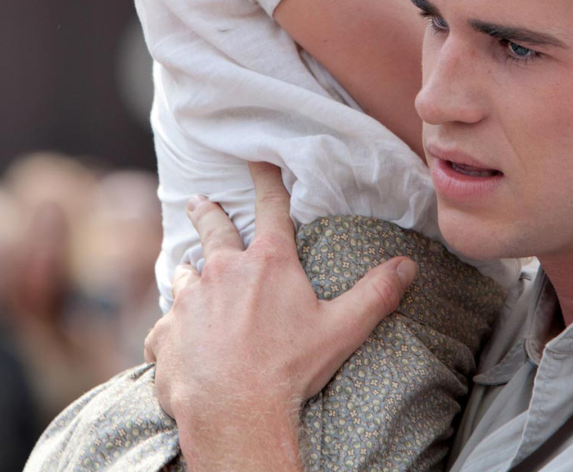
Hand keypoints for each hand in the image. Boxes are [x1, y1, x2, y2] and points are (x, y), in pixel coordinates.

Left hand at [144, 162, 418, 469]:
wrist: (236, 412)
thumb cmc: (289, 370)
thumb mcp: (341, 330)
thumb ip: (375, 294)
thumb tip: (407, 265)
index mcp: (267, 264)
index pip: (271, 208)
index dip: (266, 181)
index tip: (256, 161)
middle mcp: (223, 271)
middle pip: (213, 229)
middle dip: (208, 212)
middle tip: (199, 200)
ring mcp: (189, 300)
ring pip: (184, 275)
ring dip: (189, 273)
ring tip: (188, 272)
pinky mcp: (166, 333)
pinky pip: (164, 327)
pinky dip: (172, 331)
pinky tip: (177, 341)